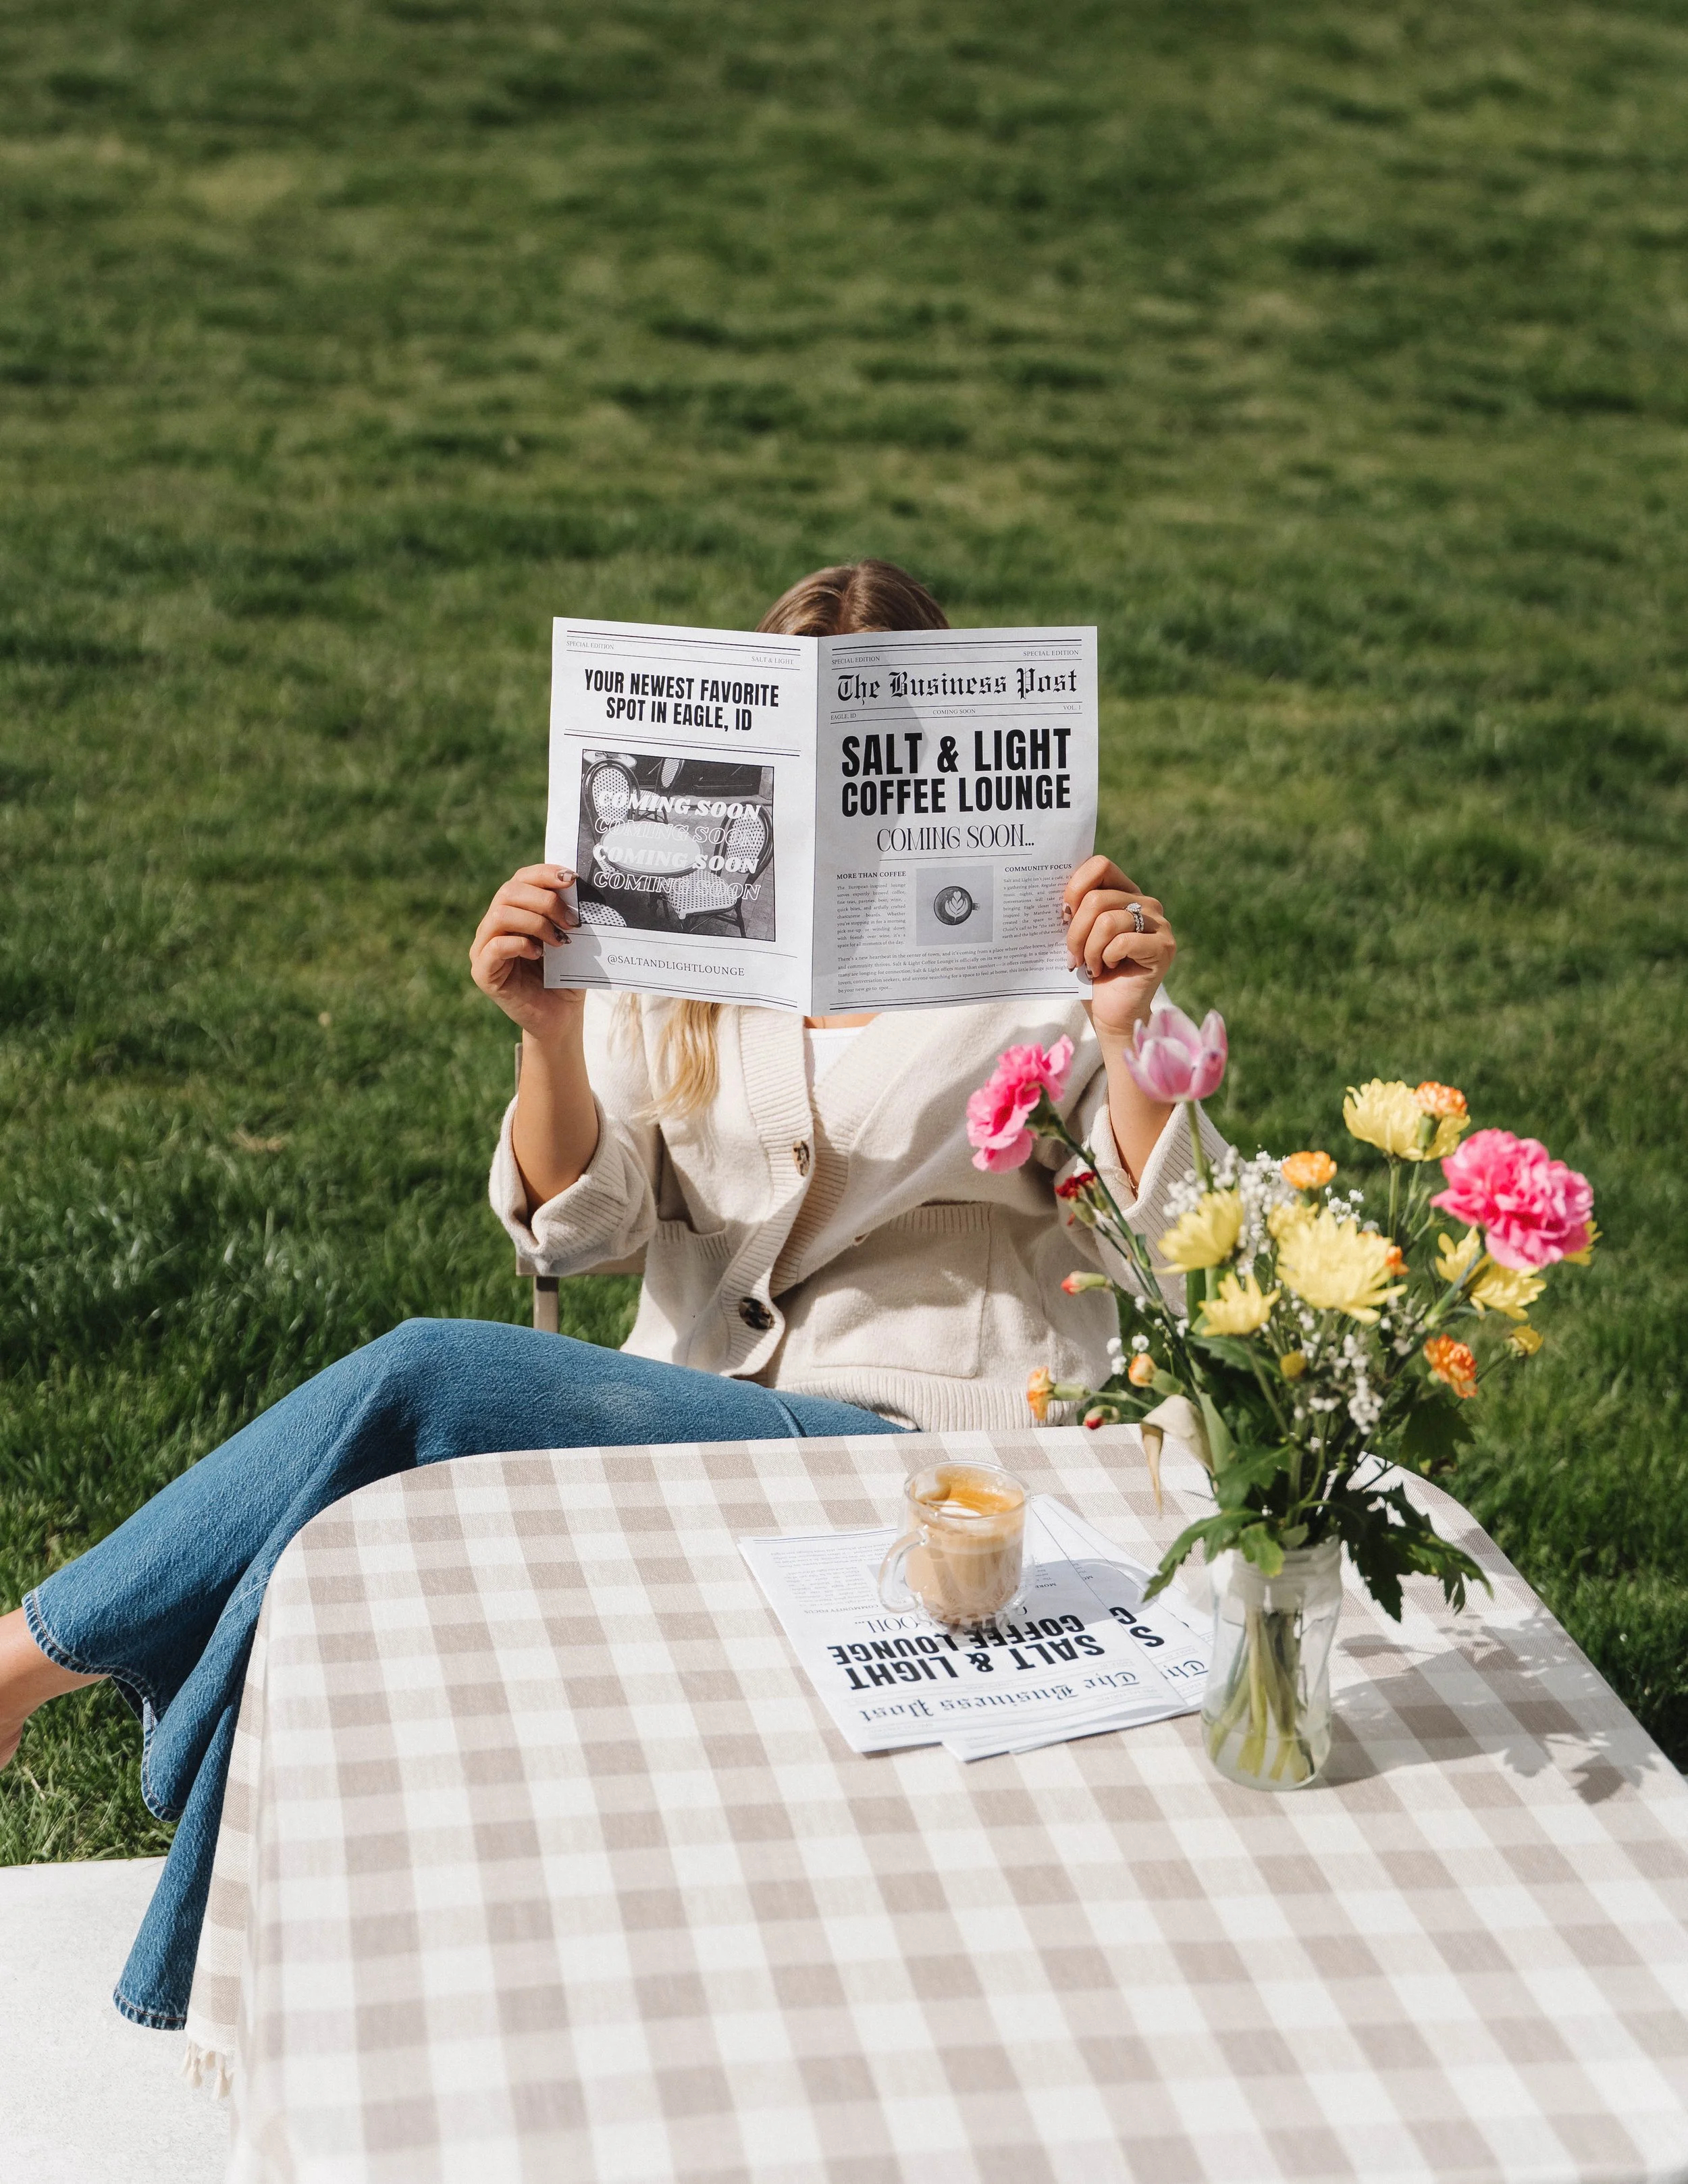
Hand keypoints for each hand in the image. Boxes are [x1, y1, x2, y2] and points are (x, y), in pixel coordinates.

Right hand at [470, 864, 583, 1045]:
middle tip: (571, 921)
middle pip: (509, 891)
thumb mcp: (571, 939)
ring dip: (536, 922)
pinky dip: (520, 944)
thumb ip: (568, 914)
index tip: (571, 879)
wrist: (560, 1017)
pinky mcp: (482, 972)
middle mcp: (494, 925)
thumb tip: (581, 887)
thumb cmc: (566, 976)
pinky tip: (539, 954)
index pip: (521, 879)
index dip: (544, 873)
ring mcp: (484, 948)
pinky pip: (495, 946)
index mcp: (514, 911)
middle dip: (545, 901)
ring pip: (500, 914)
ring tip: (559, 940)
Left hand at [1062, 855, 1176, 1045]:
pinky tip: (1107, 969)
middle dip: (1075, 931)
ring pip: (1108, 921)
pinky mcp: (1164, 948)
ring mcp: (1159, 925)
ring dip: (1089, 949)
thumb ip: (1073, 909)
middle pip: (1098, 898)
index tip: (1063, 913)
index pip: (1100, 865)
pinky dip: (1106, 958)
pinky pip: (1123, 942)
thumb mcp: (1077, 935)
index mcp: (1124, 893)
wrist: (1110, 1014)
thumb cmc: (1090, 973)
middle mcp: (1146, 903)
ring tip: (1090, 966)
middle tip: (1073, 955)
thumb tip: (1049, 891)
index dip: (1075, 886)